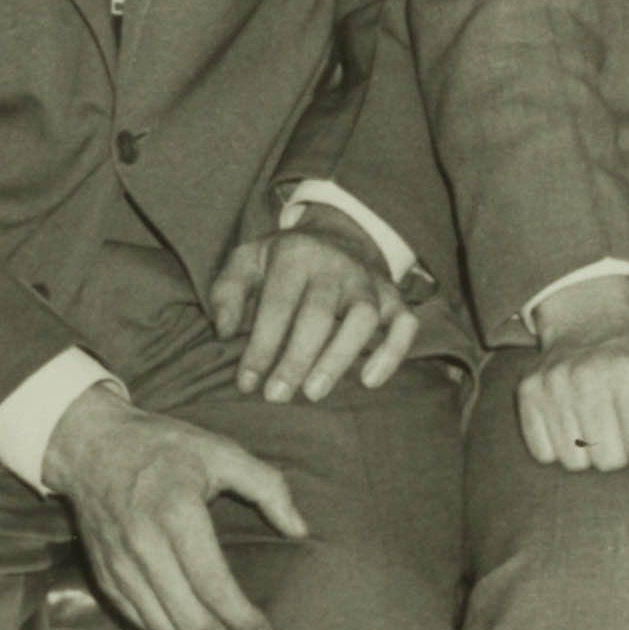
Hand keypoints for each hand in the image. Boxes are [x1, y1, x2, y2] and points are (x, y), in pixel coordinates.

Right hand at [45, 386, 303, 629]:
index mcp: (177, 514)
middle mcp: (144, 547)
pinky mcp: (105, 577)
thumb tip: (299, 530)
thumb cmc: (162, 447)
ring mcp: (120, 566)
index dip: (244, 619)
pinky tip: (189, 623)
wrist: (91, 446)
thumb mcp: (220, 450)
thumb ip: (268, 486)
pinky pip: (139, 624)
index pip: (214, 587)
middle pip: (189, 620)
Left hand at [215, 216, 414, 405]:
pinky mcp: (394, 296)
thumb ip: (227, 291)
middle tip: (277, 396)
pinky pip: (405, 322)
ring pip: (364, 317)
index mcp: (296, 254)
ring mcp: (368, 280)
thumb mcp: (247, 259)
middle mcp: (336, 265)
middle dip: (296, 358)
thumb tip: (223, 331)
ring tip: (314, 392)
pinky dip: (393, 352)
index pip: (278, 304)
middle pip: (319, 313)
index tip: (246, 383)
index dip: (261, 346)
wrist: (338, 233)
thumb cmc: (284, 259)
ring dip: (339, 357)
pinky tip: (370, 381)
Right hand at [515, 318, 628, 487]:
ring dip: (591, 454)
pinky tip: (574, 422)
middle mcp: (588, 372)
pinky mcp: (527, 392)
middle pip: (608, 461)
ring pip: (574, 463)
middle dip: (623, 456)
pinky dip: (561, 448)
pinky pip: (544, 454)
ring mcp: (552, 381)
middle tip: (624, 428)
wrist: (591, 323)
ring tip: (599, 425)